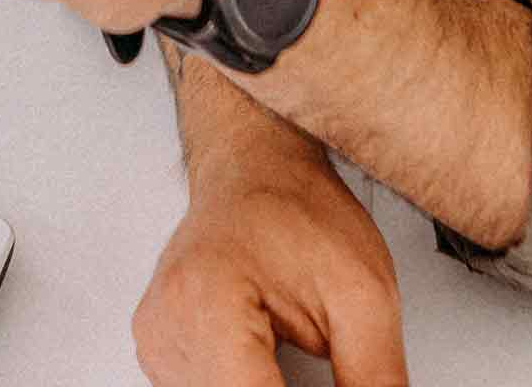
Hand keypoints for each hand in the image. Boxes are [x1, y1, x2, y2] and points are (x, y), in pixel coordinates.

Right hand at [135, 115, 408, 386]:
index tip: (337, 384)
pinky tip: (267, 365)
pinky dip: (242, 383)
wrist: (255, 166)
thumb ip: (374, 378)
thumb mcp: (364, 297)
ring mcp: (156, 341)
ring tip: (291, 346)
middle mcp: (166, 327)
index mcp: (208, 306)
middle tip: (324, 360)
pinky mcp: (159, 349)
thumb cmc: (295, 207)